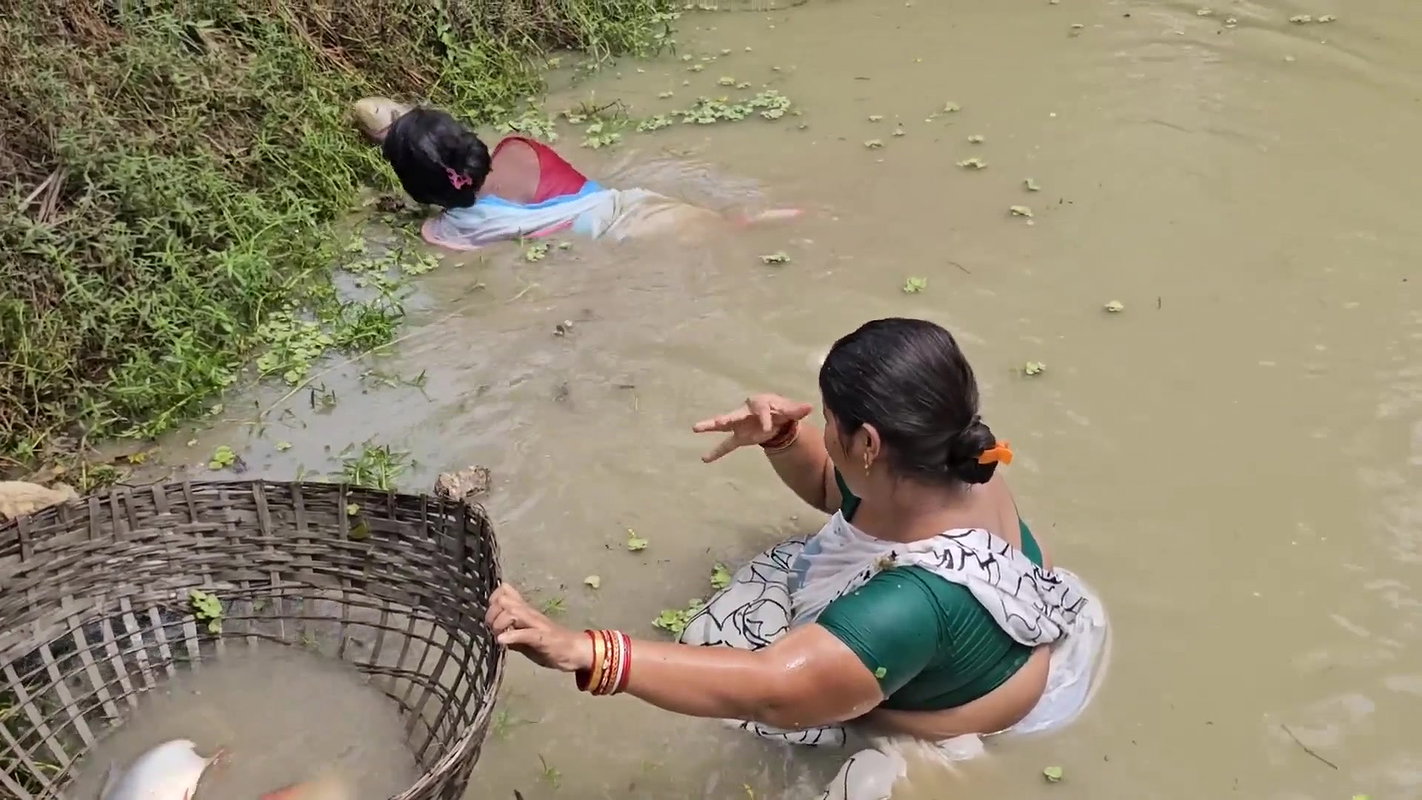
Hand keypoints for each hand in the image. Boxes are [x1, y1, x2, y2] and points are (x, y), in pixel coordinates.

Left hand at [484, 584, 591, 672]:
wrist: (574, 650)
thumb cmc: (550, 643)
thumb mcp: (525, 634)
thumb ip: (511, 629)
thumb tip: (494, 628)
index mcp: (525, 611)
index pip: (504, 592)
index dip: (493, 600)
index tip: (490, 613)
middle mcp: (529, 613)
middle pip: (504, 600)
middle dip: (492, 614)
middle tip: (491, 628)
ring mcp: (537, 624)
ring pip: (513, 612)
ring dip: (500, 623)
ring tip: (498, 635)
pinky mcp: (543, 638)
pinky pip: (525, 633)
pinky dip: (511, 636)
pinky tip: (502, 641)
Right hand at [691, 394, 813, 462]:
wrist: (775, 418)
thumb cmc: (780, 410)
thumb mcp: (790, 410)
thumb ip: (797, 410)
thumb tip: (809, 407)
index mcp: (759, 403)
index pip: (760, 410)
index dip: (764, 419)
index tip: (767, 429)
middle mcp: (745, 412)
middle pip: (734, 414)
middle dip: (726, 418)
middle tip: (718, 421)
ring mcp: (739, 424)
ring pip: (723, 425)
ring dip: (711, 426)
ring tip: (696, 428)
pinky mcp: (739, 436)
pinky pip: (726, 445)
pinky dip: (716, 452)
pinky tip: (705, 458)